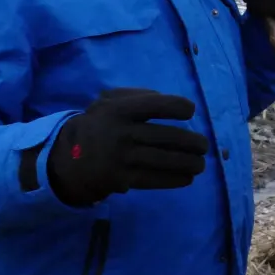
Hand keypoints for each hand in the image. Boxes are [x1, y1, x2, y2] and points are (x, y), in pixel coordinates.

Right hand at [48, 89, 210, 205]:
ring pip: (164, 160)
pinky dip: (175, 179)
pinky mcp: (122, 179)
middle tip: (204, 146)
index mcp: (119, 110)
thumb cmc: (99, 125)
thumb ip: (136, 95)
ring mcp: (122, 158)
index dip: (178, 107)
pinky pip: (155, 179)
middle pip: (166, 137)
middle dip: (192, 142)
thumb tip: (167, 98)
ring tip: (201, 164)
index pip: (156, 105)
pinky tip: (188, 177)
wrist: (70, 158)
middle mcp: (122, 133)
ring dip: (189, 163)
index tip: (190, 112)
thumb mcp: (108, 101)